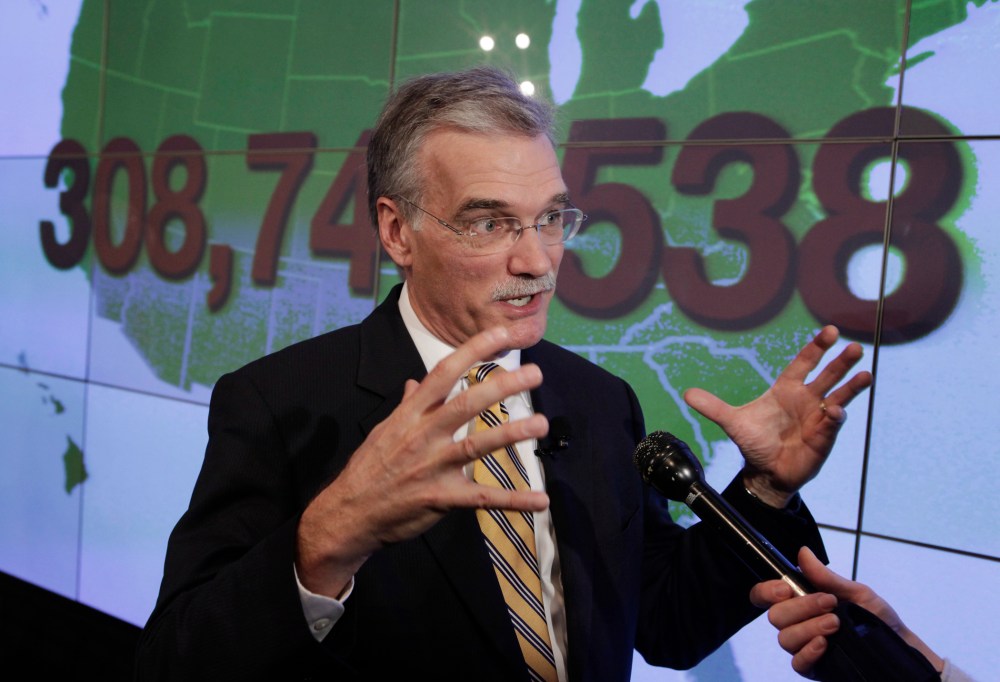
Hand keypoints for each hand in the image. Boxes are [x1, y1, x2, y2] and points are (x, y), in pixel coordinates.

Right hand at [295, 327, 549, 596]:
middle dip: (502, 386)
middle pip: (466, 404)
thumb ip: (407, 405)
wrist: (348, 514)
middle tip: (535, 373)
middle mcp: (423, 435)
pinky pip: (482, 498)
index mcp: (410, 415)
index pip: (444, 373)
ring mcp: (432, 467)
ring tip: (541, 423)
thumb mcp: (384, 430)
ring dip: (512, 434)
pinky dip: (513, 500)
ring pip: (477, 446)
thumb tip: (416, 382)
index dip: (473, 351)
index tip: (502, 335)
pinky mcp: (441, 498)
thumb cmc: (368, 469)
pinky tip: (540, 500)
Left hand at [684, 326, 871, 506]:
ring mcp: (817, 418)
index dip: (816, 347)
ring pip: (839, 397)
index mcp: (787, 390)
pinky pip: (832, 424)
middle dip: (841, 361)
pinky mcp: (823, 437)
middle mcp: (806, 400)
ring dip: (852, 386)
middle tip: (854, 347)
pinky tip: (834, 411)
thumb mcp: (732, 422)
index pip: (804, 363)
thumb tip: (687, 394)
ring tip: (866, 374)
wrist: (764, 472)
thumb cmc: (754, 442)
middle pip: (827, 375)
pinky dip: (834, 417)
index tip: (830, 331)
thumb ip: (713, 407)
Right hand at [750, 547, 943, 676]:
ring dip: (809, 628)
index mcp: (799, 600)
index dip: (766, 591)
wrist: (898, 646)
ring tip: (835, 624)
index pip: (764, 595)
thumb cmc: (875, 616)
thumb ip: (826, 578)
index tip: (786, 588)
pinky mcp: (812, 668)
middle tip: (830, 604)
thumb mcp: (855, 592)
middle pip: (775, 617)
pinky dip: (808, 651)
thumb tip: (803, 552)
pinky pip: (797, 663)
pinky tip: (824, 645)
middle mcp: (796, 623)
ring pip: (785, 639)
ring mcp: (802, 646)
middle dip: (802, 607)